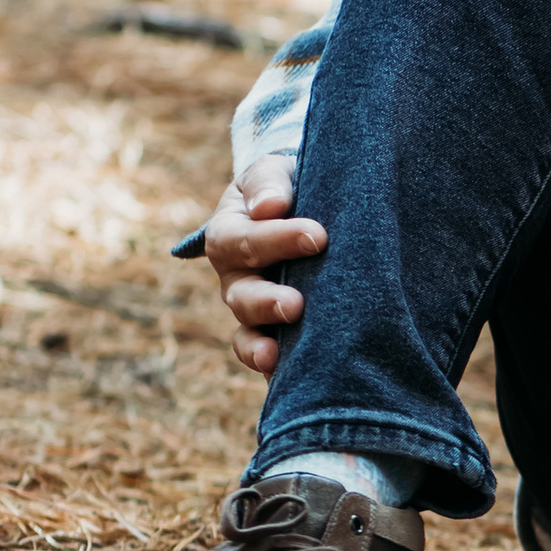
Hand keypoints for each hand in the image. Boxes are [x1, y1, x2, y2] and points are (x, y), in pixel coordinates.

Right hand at [203, 153, 324, 377]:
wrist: (308, 210)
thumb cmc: (289, 189)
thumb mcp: (276, 173)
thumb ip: (270, 182)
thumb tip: (272, 206)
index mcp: (231, 235)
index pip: (244, 240)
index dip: (277, 240)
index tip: (319, 236)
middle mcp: (237, 278)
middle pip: (241, 294)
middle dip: (267, 300)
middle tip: (296, 305)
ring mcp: (255, 310)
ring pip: (248, 330)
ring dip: (261, 342)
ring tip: (276, 353)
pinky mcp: (276, 333)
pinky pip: (264, 356)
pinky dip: (269, 367)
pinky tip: (285, 376)